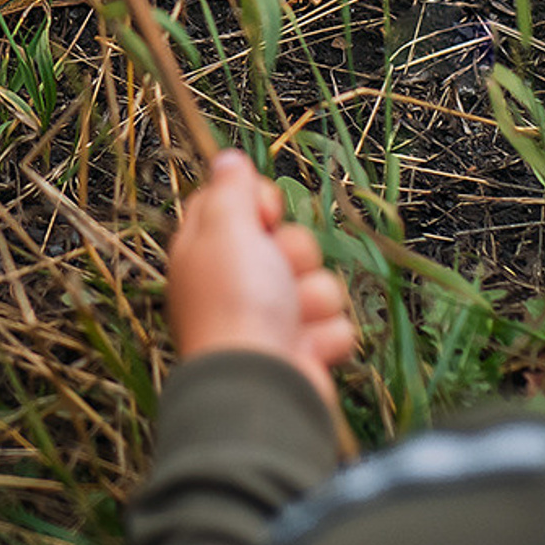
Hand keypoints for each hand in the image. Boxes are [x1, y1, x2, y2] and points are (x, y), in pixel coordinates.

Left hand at [167, 149, 357, 411]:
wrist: (262, 385)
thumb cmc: (236, 300)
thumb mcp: (226, 229)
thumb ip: (230, 190)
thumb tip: (228, 159)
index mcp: (209, 249)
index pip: (238, 204)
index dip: (259, 202)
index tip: (265, 212)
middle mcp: (239, 282)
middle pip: (288, 239)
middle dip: (295, 253)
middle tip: (277, 271)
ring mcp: (274, 318)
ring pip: (319, 280)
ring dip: (313, 297)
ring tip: (292, 318)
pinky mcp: (305, 350)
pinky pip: (336, 323)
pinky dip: (325, 335)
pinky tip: (306, 348)